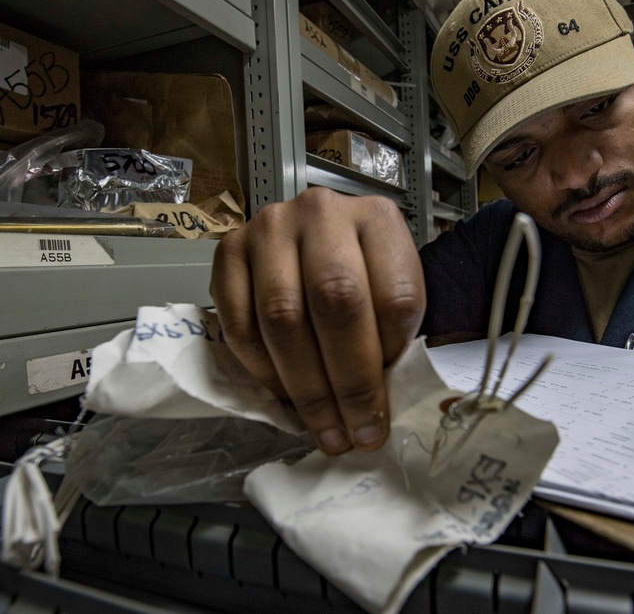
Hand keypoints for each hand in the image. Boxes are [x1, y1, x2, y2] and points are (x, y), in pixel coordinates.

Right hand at [210, 188, 425, 453]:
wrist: (318, 240)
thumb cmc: (364, 273)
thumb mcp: (395, 290)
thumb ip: (393, 335)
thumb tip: (376, 409)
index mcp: (379, 219)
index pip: (394, 294)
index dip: (390, 357)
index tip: (386, 403)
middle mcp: (323, 212)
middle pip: (336, 302)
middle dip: (347, 381)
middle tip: (355, 432)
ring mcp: (270, 228)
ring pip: (282, 318)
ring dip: (304, 387)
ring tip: (324, 428)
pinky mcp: (228, 251)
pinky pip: (239, 323)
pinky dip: (263, 370)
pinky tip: (284, 393)